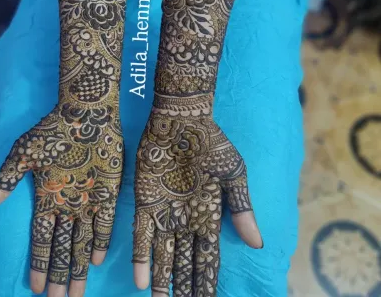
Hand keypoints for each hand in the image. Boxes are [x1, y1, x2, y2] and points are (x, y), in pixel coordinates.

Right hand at [0, 103, 123, 296]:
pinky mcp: (108, 191)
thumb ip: (5, 182)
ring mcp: (89, 199)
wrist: (86, 112)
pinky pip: (104, 222)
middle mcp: (68, 204)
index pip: (41, 240)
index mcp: (47, 198)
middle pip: (62, 248)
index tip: (35, 289)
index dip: (38, 264)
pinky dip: (100, 241)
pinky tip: (95, 261)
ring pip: (82, 242)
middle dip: (59, 276)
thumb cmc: (53, 130)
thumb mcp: (24, 155)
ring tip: (76, 295)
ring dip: (78, 268)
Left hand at [133, 114, 261, 295]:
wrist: (182, 120)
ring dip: (162, 282)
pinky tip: (141, 283)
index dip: (208, 280)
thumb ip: (241, 209)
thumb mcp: (232, 174)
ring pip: (163, 257)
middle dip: (185, 288)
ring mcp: (164, 213)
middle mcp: (185, 220)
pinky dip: (142, 259)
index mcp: (208, 214)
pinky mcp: (145, 203)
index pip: (208, 257)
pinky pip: (141, 236)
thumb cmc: (211, 144)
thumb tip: (258, 244)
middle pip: (185, 263)